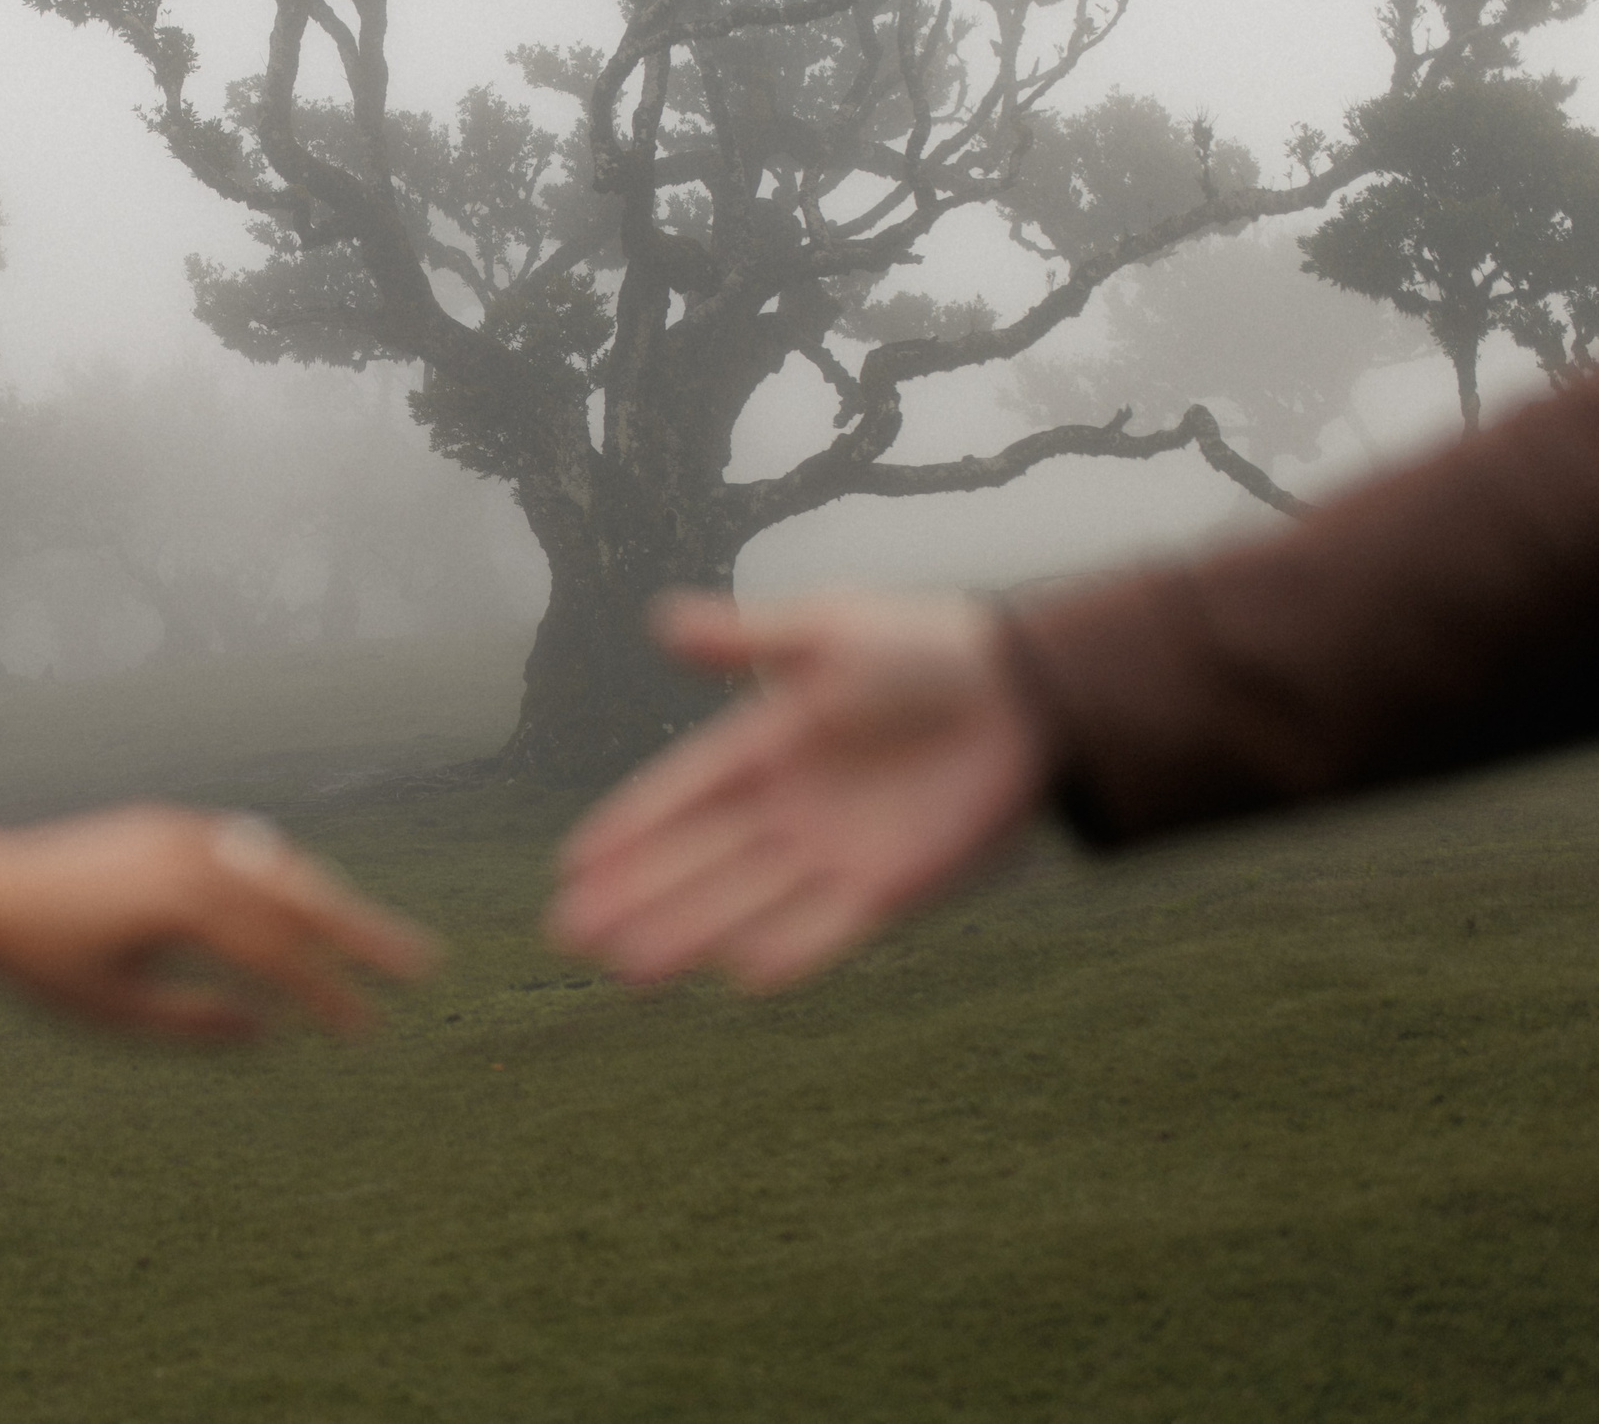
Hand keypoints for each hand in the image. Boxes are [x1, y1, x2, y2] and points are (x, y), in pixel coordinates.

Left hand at [0, 793, 438, 1040]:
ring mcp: (183, 834)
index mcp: (185, 906)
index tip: (368, 1030)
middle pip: (303, 896)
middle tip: (424, 965)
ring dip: (331, 902)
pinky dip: (284, 876)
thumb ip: (193, 1023)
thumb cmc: (36, 962)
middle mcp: (194, 857)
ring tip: (372, 940)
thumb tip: (266, 1030)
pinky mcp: (168, 826)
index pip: (281, 955)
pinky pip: (245, 849)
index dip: (330, 995)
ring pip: (279, 867)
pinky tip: (304, 900)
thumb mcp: (112, 1011)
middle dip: (366, 933)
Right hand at [549, 591, 1052, 992]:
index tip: (572, 864)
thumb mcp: (828, 631)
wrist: (1031, 694)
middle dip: (634, 897)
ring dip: (688, 933)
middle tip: (567, 932)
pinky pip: (829, 927)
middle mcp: (789, 810)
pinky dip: (790, 949)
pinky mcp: (892, 888)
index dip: (628, 829)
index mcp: (766, 746)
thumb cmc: (928, 648)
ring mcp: (836, 853)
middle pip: (696, 862)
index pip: (681, 795)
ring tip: (626, 967)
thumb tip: (661, 624)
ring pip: (745, 902)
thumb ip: (747, 641)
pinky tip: (740, 974)